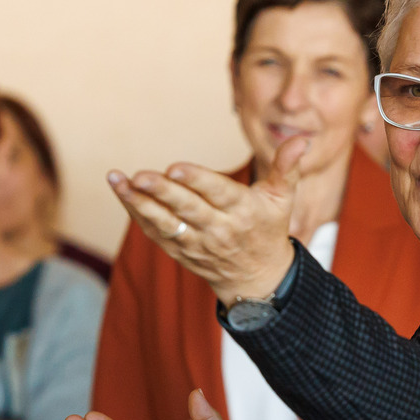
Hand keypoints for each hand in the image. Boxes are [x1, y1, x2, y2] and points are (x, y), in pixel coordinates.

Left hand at [107, 134, 308, 305]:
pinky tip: (122, 193)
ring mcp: (196, 244)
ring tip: (118, 181)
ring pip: (165, 223)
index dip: (195, 180)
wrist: (256, 279)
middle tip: (138, 176)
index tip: (174, 166)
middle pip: (187, 210)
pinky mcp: (180, 252)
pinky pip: (155, 234)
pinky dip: (138, 215)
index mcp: (243, 212)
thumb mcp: (283, 199)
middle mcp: (218, 230)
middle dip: (161, 192)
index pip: (217, 194)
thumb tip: (301, 139)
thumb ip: (287, 168)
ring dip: (139, 203)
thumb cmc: (268, 229)